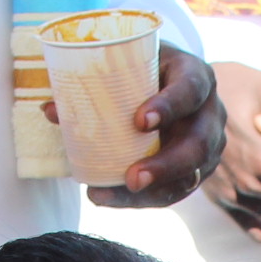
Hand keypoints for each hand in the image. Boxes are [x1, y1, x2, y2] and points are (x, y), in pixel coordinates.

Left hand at [83, 44, 224, 207]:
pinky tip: (114, 199)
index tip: (139, 121)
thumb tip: (50, 110)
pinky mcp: (198, 169)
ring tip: (122, 193)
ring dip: (156, 189)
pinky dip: (146, 199)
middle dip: (166, 165)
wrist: (170, 81)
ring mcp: (209, 144)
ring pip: (191, 175)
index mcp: (196, 74)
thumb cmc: (145, 66)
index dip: (169, 106)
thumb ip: (94, 80)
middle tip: (132, 177)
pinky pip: (176, 191)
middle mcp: (210, 111)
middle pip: (198, 144)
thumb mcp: (127, 63)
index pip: (190, 90)